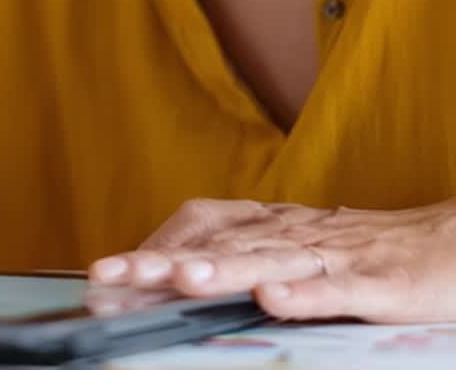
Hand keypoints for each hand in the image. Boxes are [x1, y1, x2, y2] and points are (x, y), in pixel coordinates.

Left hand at [89, 197, 455, 321]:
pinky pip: (336, 291)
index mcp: (277, 227)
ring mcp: (336, 258)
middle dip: (163, 263)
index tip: (106, 273)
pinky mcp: (377, 286)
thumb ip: (249, 256)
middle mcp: (297, 235)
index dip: (155, 248)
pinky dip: (303, 295)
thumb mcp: (302, 251)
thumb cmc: (374, 253)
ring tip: (177, 282)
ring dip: (221, 272)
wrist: (450, 246)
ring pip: (269, 261)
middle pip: (221, 244)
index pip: (204, 229)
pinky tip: (272, 300)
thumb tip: (180, 268)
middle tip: (111, 277)